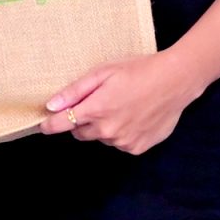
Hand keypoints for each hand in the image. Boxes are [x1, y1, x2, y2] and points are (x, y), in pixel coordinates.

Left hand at [40, 53, 202, 154]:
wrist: (175, 81)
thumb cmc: (138, 70)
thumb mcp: (103, 73)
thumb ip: (75, 91)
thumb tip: (51, 106)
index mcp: (96, 110)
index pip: (62, 124)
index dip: (50, 125)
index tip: (43, 125)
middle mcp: (108, 131)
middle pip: (81, 132)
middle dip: (83, 121)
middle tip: (97, 102)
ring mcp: (123, 142)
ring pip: (102, 138)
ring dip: (104, 126)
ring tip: (122, 105)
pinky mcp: (137, 148)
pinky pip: (120, 143)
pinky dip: (122, 133)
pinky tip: (134, 116)